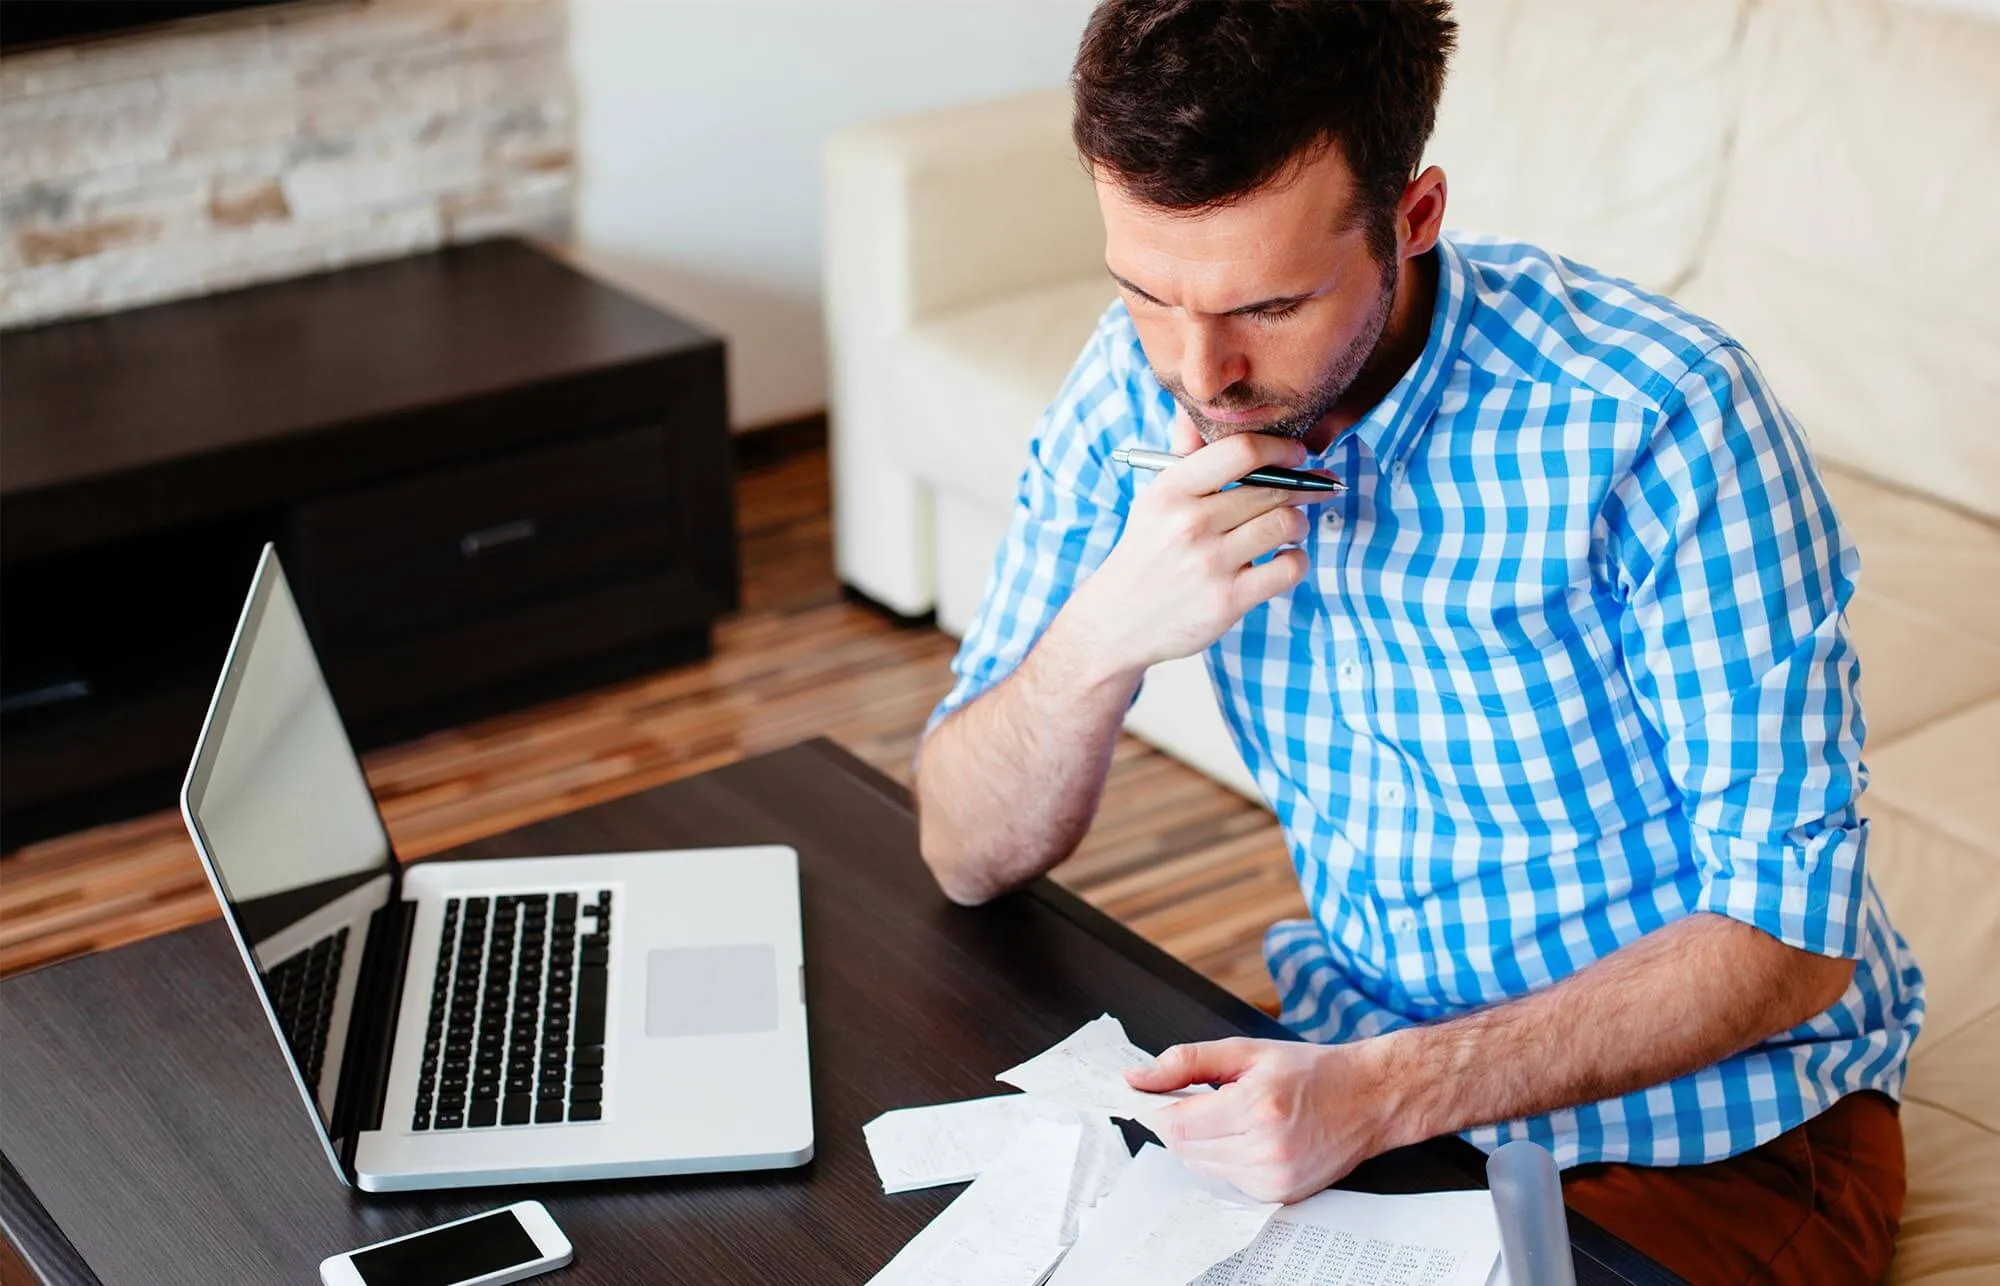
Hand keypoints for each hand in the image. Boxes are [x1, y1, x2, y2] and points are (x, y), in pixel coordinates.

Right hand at [1066, 413, 1320, 675]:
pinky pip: (1289, 567)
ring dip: (1299, 522)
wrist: (1116, 622)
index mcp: (1170, 490)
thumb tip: (1194, 408)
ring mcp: (1210, 564)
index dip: (1280, 447)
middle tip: (1308, 489)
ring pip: (1286, 525)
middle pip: (1272, 490)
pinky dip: (1296, 559)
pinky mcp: (1228, 601)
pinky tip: (1283, 558)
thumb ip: (1183, 456)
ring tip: (1290, 526)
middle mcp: (1189, 523)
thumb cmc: (1145, 553)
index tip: (1295, 453)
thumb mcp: (1153, 501)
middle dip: (1299, 487)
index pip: (1240, 451)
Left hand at [1125, 1036, 1412, 1203]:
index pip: (1176, 1124)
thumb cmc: (1312, 1072)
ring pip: (1201, 1167)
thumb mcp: (1246, 1051)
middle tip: (1192, 1099)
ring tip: (1226, 1115)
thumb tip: (1138, 1076)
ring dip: (1200, 1142)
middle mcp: (1267, 1150)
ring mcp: (1275, 1179)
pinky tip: (1244, 1136)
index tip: (1147, 1095)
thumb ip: (1186, 1061)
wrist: (1367, 1099)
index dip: (1154, 1109)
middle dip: (1177, 1123)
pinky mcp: (1279, 1195)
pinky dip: (1223, 1159)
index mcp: (1258, 1107)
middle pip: (1184, 1148)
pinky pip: (1227, 1181)